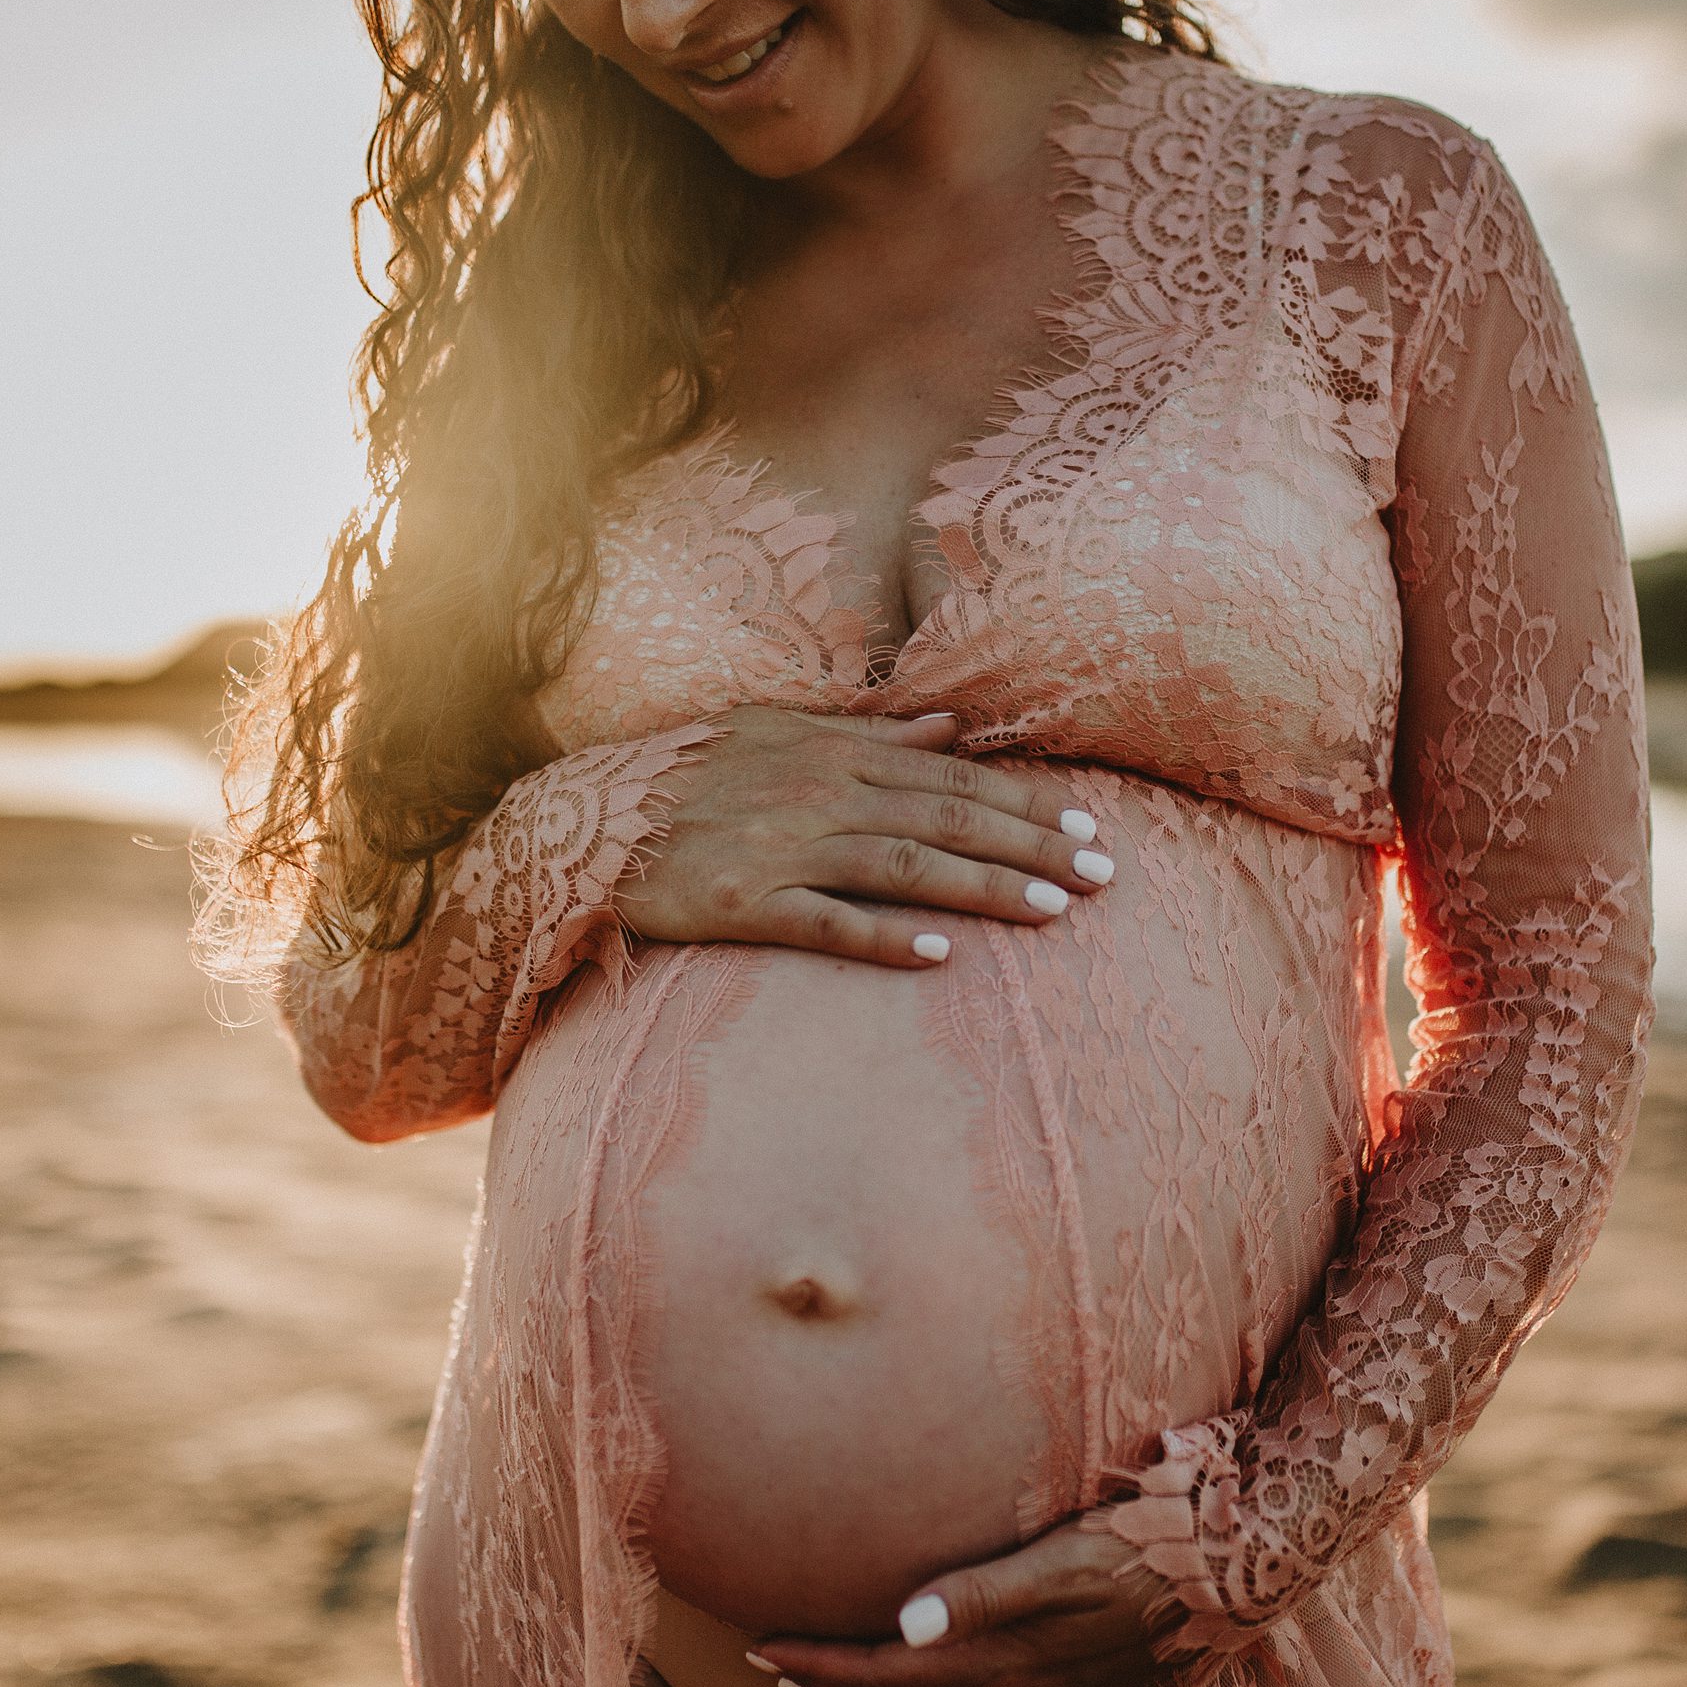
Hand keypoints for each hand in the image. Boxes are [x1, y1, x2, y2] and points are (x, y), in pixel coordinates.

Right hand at [617, 707, 1113, 968]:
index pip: (951, 779)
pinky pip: (825, 924)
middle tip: (1103, 876)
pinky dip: (885, 939)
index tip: (1088, 828)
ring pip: (904, 867)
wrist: (582, 823)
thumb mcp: (776, 731)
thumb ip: (866, 733)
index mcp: (832, 752)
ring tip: (1053, 912)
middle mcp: (817, 793)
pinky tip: (942, 957)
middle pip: (945, 820)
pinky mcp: (743, 905)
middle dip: (1031, 847)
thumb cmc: (687, 778)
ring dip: (984, 888)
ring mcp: (781, 849)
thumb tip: (950, 728)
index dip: (1024, 804)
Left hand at [749, 1513, 1176, 1686]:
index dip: (818, 1664)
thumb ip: (983, 1592)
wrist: (1234, 1575)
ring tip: (820, 1685)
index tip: (758, 1646)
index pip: (883, 1673)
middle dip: (827, 1686)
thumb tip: (903, 1625)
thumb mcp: (1062, 1557)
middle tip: (764, 1667)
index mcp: (1001, 1662)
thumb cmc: (1145, 1547)